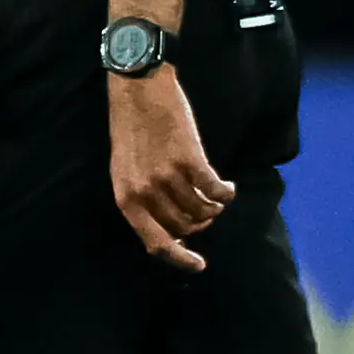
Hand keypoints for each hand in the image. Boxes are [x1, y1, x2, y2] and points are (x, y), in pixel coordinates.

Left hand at [109, 69, 233, 272]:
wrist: (138, 89)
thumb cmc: (132, 129)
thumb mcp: (125, 170)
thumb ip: (142, 200)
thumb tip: (172, 232)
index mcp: (126, 198)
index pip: (156, 243)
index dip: (180, 258)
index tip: (199, 264)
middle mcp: (146, 192)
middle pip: (186, 226)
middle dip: (201, 223)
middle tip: (208, 210)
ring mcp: (167, 177)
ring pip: (203, 210)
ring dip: (214, 207)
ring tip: (217, 195)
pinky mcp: (189, 159)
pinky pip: (215, 190)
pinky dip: (226, 193)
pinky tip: (228, 187)